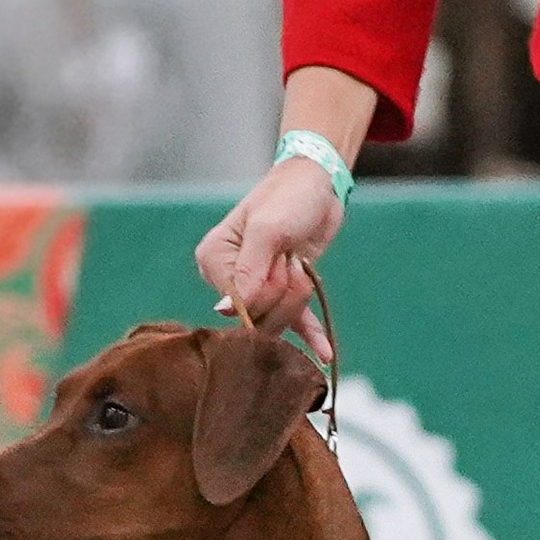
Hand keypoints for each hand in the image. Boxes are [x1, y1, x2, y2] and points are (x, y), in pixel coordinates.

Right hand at [195, 157, 341, 346]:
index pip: (238, 304)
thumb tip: (225, 312)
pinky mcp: (283, 291)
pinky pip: (294, 322)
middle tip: (293, 260)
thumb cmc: (288, 198)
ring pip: (276, 323)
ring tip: (302, 267)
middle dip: (285, 295)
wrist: (318, 183)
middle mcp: (228, 278)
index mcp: (214, 260)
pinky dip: (310, 336)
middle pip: (256, 318)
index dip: (267, 290)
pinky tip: (326, 356)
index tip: (280, 260)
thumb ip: (249, 272)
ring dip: (298, 300)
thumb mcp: (269, 230)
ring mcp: (256, 287)